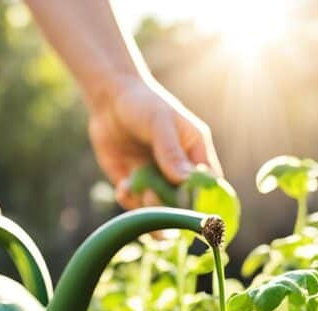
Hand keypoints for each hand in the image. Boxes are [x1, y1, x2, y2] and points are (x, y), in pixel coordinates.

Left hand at [86, 76, 220, 208]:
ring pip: (160, 206)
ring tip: (132, 190)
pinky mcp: (135, 183)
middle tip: (151, 196)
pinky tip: (122, 188)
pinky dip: (129, 201)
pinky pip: (136, 202)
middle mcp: (179, 170)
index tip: (188, 205)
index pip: (208, 183)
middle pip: (184, 201)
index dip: (202, 197)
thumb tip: (185, 181)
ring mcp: (157, 178)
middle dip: (170, 206)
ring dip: (148, 206)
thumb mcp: (159, 122)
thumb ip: (171, 152)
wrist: (109, 98)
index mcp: (196, 152)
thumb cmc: (143, 102)